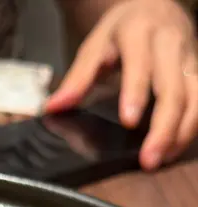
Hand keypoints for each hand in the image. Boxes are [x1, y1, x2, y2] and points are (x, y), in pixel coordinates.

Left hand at [46, 0, 197, 169]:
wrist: (154, 6)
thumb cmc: (122, 30)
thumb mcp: (94, 46)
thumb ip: (77, 78)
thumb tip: (54, 107)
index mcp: (140, 33)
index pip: (140, 65)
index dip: (136, 93)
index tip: (128, 122)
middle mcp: (170, 44)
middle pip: (174, 89)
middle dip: (163, 128)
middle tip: (149, 159)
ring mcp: (189, 58)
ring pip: (194, 99)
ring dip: (181, 133)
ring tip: (161, 159)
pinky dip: (189, 129)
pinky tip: (173, 149)